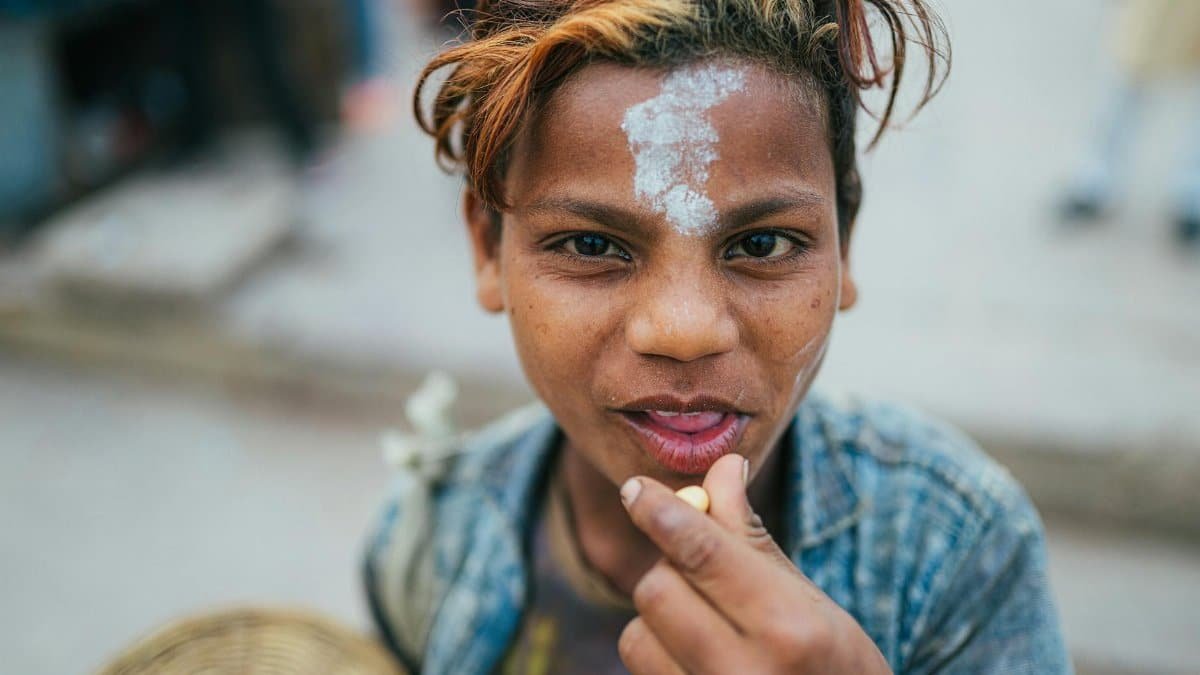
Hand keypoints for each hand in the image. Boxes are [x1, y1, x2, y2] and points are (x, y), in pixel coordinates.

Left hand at [616, 454, 890, 673]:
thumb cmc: (834, 666)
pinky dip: (658, 652)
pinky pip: (640, 670)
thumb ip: (749, 537)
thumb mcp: (809, 601)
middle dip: (669, 569)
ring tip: (705, 627)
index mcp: (788, 628)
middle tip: (700, 574)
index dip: (660, 512)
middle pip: (656, 589)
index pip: (700, 553)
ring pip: (636, 635)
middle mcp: (746, 673)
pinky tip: (698, 658)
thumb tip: (723, 466)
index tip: (635, 489)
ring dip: (657, 619)